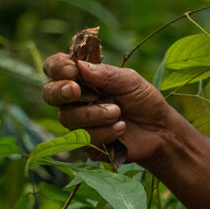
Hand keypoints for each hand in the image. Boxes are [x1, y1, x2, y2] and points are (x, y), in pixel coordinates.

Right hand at [42, 53, 177, 162]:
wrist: (160, 130)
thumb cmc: (144, 100)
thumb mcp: (130, 81)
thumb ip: (106, 74)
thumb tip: (79, 65)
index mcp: (83, 78)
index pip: (56, 68)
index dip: (58, 68)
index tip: (72, 71)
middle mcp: (75, 99)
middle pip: (49, 93)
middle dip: (60, 91)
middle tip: (76, 91)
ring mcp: (78, 122)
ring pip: (67, 118)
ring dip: (93, 114)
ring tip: (117, 113)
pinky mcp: (85, 143)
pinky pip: (83, 139)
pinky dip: (103, 133)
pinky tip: (120, 129)